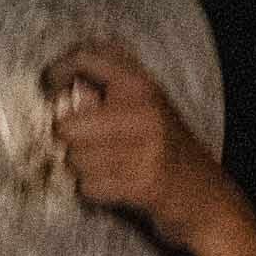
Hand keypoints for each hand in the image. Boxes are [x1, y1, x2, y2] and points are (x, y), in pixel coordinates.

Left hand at [45, 43, 234, 242]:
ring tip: (110, 168)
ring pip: (76, 160)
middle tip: (88, 146)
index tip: (50, 88)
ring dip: (84, 170)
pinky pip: (89, 187)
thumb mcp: (145, 107)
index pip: (87, 58)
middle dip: (70, 142)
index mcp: (142, 84)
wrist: (205, 197)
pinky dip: (95, 191)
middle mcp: (143, 111)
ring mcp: (145, 149)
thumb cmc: (165, 149)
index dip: (58, 70)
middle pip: (67, 125)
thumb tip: (61, 90)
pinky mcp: (142, 184)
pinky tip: (117, 186)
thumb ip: (107, 91)